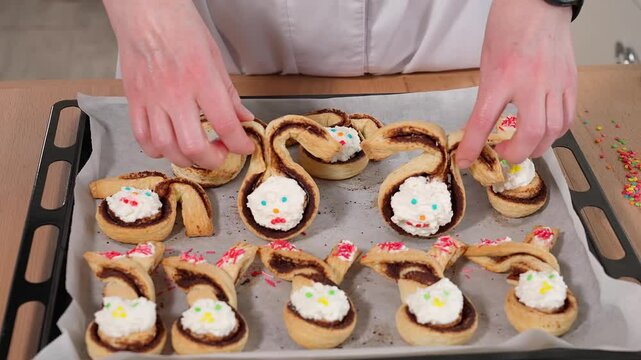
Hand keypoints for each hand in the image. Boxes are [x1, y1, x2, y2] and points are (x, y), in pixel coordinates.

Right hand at [103, 0, 253, 168]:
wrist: (145, 11)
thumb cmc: (180, 27)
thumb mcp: (215, 58)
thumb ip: (229, 95)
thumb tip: (243, 119)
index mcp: (202, 79)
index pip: (225, 124)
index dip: (239, 144)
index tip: (244, 147)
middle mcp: (175, 94)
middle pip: (193, 146)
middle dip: (212, 160)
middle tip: (221, 154)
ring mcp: (151, 99)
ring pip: (166, 148)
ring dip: (186, 159)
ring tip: (197, 152)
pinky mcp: (134, 100)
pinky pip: (142, 137)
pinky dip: (157, 150)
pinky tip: (169, 145)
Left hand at [456, 0, 576, 167]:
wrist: (537, 4)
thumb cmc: (508, 28)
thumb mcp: (488, 64)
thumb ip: (488, 96)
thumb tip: (482, 125)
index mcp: (502, 77)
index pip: (483, 121)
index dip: (472, 147)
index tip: (465, 161)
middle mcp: (531, 83)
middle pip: (531, 134)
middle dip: (517, 154)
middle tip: (504, 153)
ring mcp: (555, 83)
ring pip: (554, 130)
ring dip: (538, 146)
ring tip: (524, 145)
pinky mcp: (571, 81)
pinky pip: (568, 117)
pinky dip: (556, 131)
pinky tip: (545, 131)